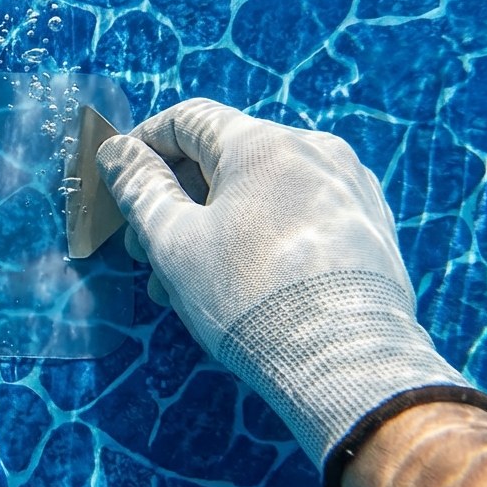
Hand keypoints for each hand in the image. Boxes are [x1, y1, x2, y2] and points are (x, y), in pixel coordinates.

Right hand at [97, 98, 471, 486]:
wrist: (350, 368)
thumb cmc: (248, 298)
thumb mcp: (174, 244)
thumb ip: (139, 188)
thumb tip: (116, 150)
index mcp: (264, 142)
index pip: (187, 118)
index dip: (142, 145)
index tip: (119, 183)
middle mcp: (314, 148)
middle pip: (224, 156)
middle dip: (175, 198)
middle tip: (145, 251)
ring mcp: (350, 186)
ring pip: (260, 189)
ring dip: (212, 223)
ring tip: (185, 280)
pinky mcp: (370, 225)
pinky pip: (298, 211)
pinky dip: (259, 233)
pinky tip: (240, 281)